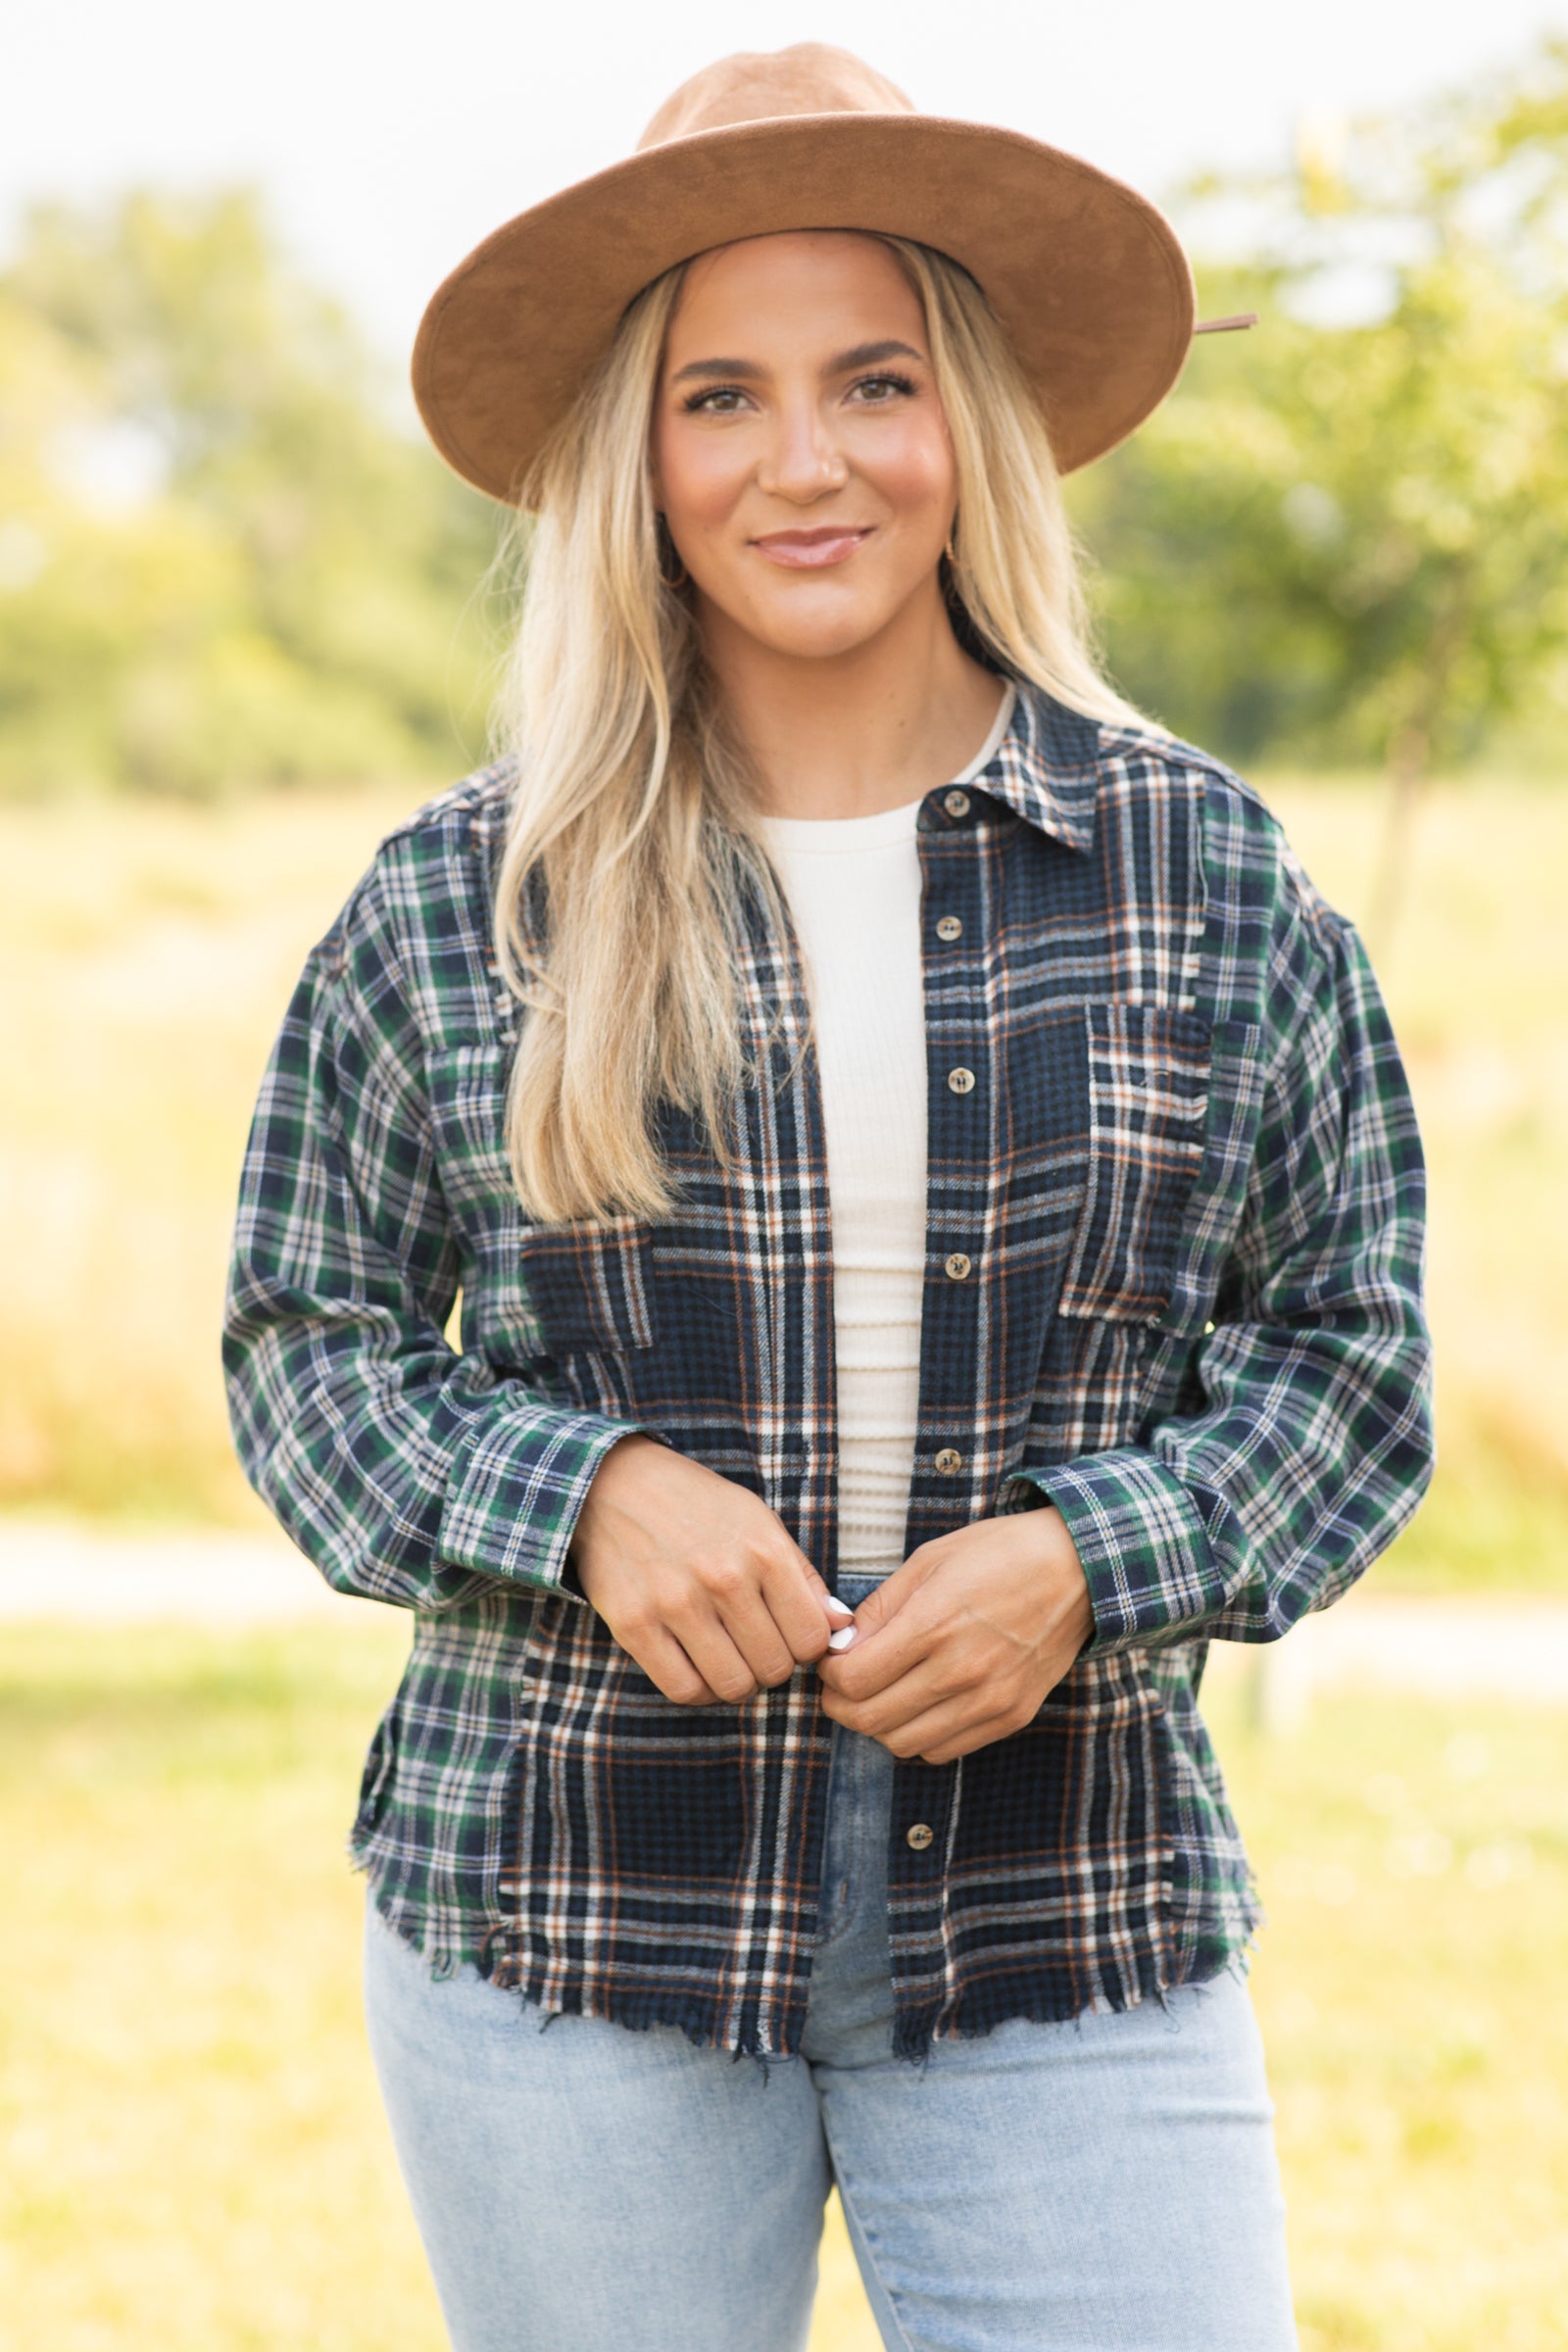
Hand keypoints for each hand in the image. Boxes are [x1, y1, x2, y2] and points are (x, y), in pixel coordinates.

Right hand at [570, 1436, 844, 1705]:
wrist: (614, 1486)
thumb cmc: (697, 1507)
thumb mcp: (759, 1522)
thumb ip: (802, 1577)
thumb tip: (840, 1628)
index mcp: (763, 1550)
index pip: (812, 1638)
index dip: (807, 1647)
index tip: (789, 1635)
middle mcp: (723, 1577)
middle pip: (775, 1668)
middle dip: (772, 1666)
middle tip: (755, 1646)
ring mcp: (676, 1603)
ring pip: (733, 1685)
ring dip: (737, 1681)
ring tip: (729, 1657)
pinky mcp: (634, 1625)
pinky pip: (684, 1690)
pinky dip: (700, 1690)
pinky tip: (699, 1666)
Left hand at [816, 1508, 1092, 1763]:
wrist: (1078, 1569)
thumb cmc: (999, 1554)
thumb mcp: (929, 1561)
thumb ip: (880, 1609)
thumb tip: (841, 1646)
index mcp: (934, 1623)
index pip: (853, 1679)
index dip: (828, 1674)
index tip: (831, 1660)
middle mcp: (961, 1670)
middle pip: (870, 1719)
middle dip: (841, 1705)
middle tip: (842, 1685)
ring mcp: (989, 1700)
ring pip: (902, 1743)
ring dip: (878, 1724)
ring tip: (881, 1694)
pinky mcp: (1011, 1716)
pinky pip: (943, 1751)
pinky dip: (918, 1736)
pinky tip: (920, 1705)